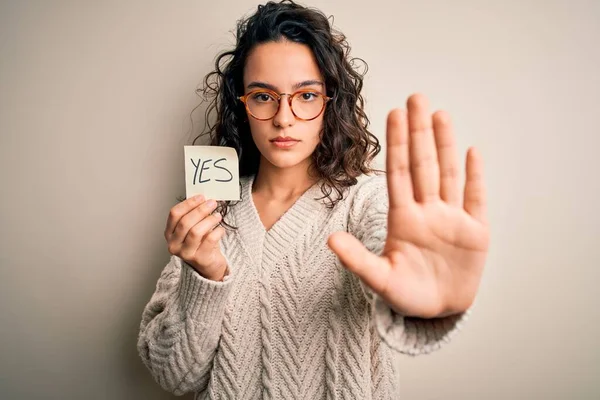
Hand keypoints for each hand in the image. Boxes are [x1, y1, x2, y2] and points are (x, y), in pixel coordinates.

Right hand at [164, 195, 227, 280]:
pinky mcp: (200, 259)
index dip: (188, 203)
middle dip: (200, 210)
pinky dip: (217, 232)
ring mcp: (185, 254)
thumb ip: (195, 215)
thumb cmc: (201, 244)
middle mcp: (174, 244)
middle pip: (185, 222)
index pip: (174, 214)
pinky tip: (221, 229)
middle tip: (212, 203)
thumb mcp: (193, 228)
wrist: (208, 266)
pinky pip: (209, 241)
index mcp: (169, 233)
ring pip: (196, 232)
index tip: (201, 197)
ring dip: (209, 220)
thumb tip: (204, 198)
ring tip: (218, 215)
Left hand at [327, 93, 489, 317]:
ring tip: (439, 114)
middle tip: (416, 98)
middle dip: (419, 132)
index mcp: (403, 219)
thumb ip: (358, 260)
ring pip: (448, 174)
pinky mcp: (475, 232)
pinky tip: (471, 151)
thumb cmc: (406, 295)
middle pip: (423, 164)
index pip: (398, 173)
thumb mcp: (380, 280)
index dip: (396, 144)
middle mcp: (427, 212)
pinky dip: (475, 176)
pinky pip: (475, 199)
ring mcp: (452, 219)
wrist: (438, 312)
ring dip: (445, 144)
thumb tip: (331, 240)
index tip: (393, 114)